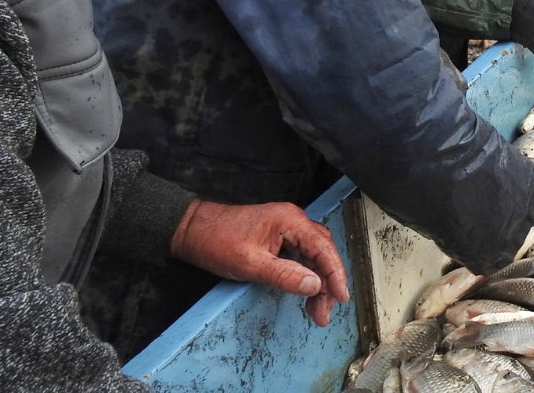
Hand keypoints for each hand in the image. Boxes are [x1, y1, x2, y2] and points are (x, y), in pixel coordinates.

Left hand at [169, 199, 348, 324]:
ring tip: (316, 310)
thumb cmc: (216, 242)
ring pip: (314, 255)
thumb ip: (284, 275)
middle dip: (328, 283)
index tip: (341, 297)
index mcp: (290, 221)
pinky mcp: (278, 237)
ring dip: (318, 281)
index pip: (323, 248)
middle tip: (324, 313)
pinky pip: (301, 255)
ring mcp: (286, 228)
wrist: (191, 229)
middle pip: (323, 252)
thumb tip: (315, 286)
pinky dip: (306, 275)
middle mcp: (294, 221)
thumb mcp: (250, 264)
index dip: (335, 274)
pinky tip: (305, 291)